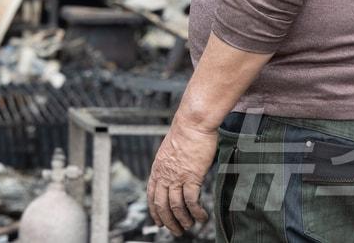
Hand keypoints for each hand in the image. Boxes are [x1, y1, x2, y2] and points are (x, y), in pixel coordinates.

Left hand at [146, 116, 215, 235]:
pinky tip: (202, 216)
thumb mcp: (171, 150)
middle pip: (161, 205)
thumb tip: (175, 173)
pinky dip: (196, 212)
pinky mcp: (191, 176)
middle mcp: (164, 174)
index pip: (151, 195)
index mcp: (157, 168)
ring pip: (175, 206)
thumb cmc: (186, 132)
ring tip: (190, 226)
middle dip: (168, 221)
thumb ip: (170, 164)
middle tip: (176, 231)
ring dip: (183, 220)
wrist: (193, 122)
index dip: (154, 211)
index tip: (159, 222)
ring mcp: (177, 176)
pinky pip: (192, 201)